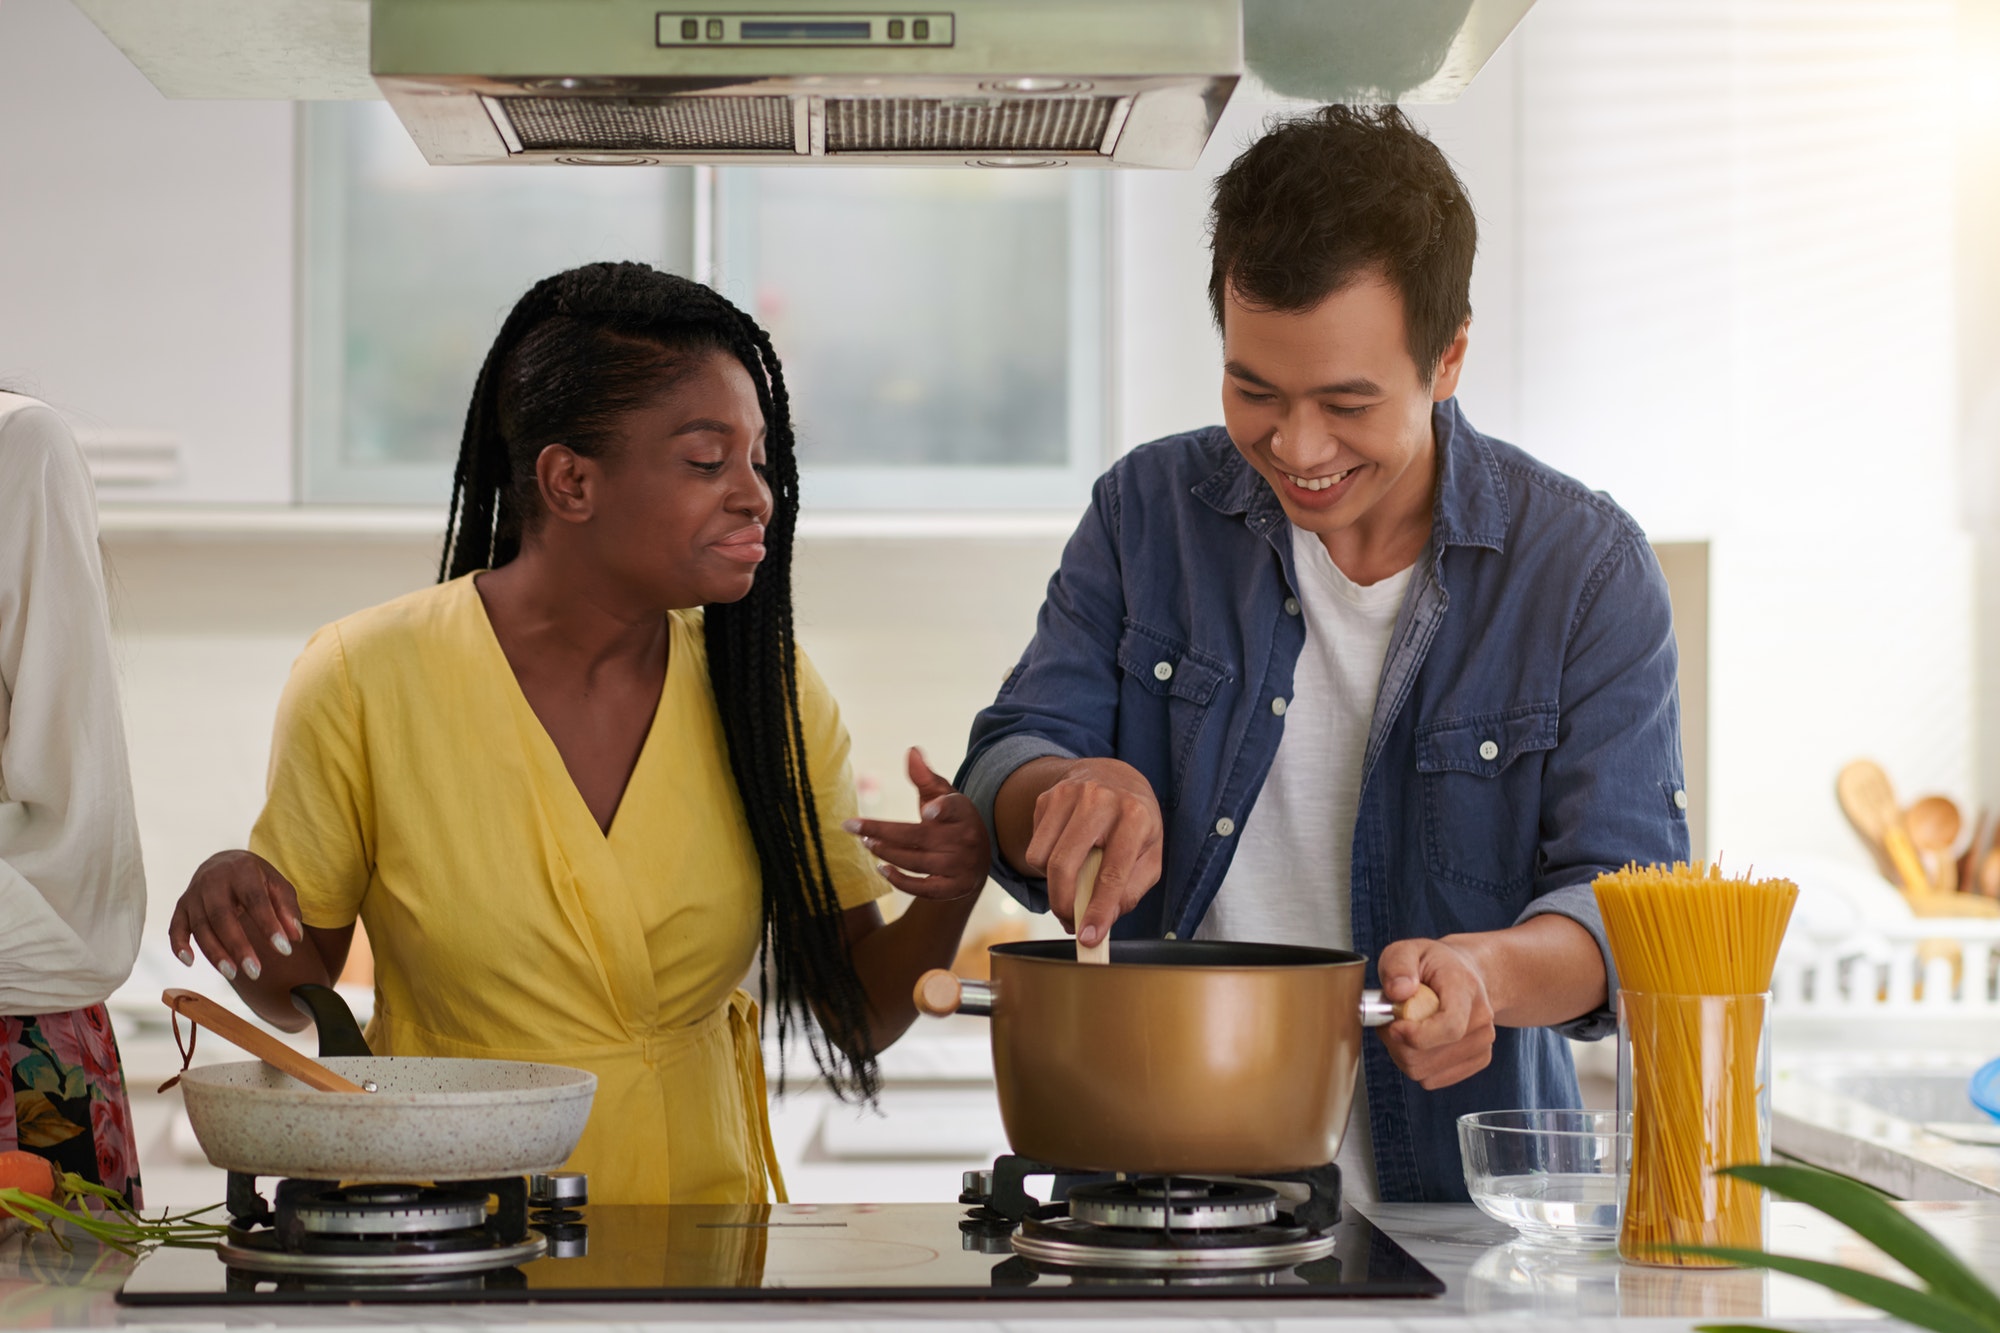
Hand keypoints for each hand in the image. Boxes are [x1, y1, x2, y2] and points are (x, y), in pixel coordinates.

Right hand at [168, 850, 304, 983]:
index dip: (269, 925)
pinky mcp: (181, 906)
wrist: (224, 862)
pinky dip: (179, 945)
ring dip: (214, 952)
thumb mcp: (277, 885)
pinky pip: (175, 927)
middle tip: (255, 972)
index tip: (285, 950)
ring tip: (232, 973)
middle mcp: (213, 880)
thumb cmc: (257, 878)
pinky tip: (189, 962)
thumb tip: (294, 938)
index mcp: (242, 869)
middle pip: (222, 916)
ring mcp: (194, 893)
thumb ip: (287, 910)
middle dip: (238, 945)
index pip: (256, 900)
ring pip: (200, 926)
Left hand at [842, 748, 990, 899]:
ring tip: (866, 843)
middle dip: (883, 832)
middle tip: (855, 827)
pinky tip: (881, 869)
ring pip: (916, 862)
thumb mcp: (944, 796)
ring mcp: (960, 866)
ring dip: (887, 853)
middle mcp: (965, 840)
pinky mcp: (954, 888)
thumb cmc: (954, 820)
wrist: (979, 859)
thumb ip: (925, 776)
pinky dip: (901, 881)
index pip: (954, 809)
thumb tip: (911, 750)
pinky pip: (923, 889)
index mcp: (962, 813)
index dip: (942, 810)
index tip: (928, 810)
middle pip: (918, 837)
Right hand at [1024, 758, 1161, 946]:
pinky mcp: (1046, 798)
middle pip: (1064, 865)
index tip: (1088, 937)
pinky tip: (1066, 854)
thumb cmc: (1136, 822)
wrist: (1113, 775)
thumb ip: (1131, 891)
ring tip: (1073, 880)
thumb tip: (1102, 921)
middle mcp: (1099, 800)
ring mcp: (1068, 795)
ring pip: (1042, 858)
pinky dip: (1046, 863)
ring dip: (1053, 883)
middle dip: (1063, 904)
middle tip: (1070, 921)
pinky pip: (1035, 846)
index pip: (1112, 873)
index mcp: (1134, 816)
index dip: (1098, 910)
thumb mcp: (1150, 855)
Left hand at [1376, 936, 1497, 1089]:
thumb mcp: (1408, 950)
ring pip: (1425, 1072)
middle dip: (1396, 1043)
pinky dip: (1416, 1064)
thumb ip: (1398, 964)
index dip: (1416, 1036)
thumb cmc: (1433, 964)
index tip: (1393, 1026)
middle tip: (1390, 1020)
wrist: (1466, 974)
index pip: (1449, 1027)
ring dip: (1402, 1054)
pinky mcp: (1478, 1060)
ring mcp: (1483, 1043)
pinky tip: (1418, 1041)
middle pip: (1428, 1056)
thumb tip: (1399, 991)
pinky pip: (1432, 1079)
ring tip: (1404, 1027)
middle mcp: (1481, 1020)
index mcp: (1465, 989)